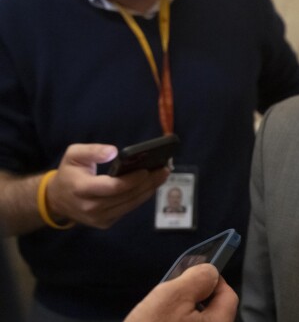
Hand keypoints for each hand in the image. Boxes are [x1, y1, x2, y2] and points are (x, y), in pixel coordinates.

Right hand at [47, 144, 170, 228]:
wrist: (57, 199)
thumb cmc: (69, 172)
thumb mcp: (73, 154)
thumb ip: (93, 151)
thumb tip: (114, 151)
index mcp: (82, 189)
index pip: (113, 187)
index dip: (132, 179)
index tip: (147, 169)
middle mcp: (91, 207)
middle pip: (126, 196)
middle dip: (148, 183)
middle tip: (164, 169)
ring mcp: (99, 218)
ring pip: (130, 204)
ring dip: (149, 190)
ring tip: (162, 176)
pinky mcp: (105, 223)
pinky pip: (128, 209)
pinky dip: (140, 197)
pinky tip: (151, 185)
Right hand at [125, 264, 237, 321]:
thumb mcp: (171, 298)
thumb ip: (197, 279)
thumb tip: (211, 272)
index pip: (228, 295)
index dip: (212, 280)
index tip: (192, 275)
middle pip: (213, 311)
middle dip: (194, 299)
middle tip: (169, 297)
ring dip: (182, 314)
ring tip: (158, 315)